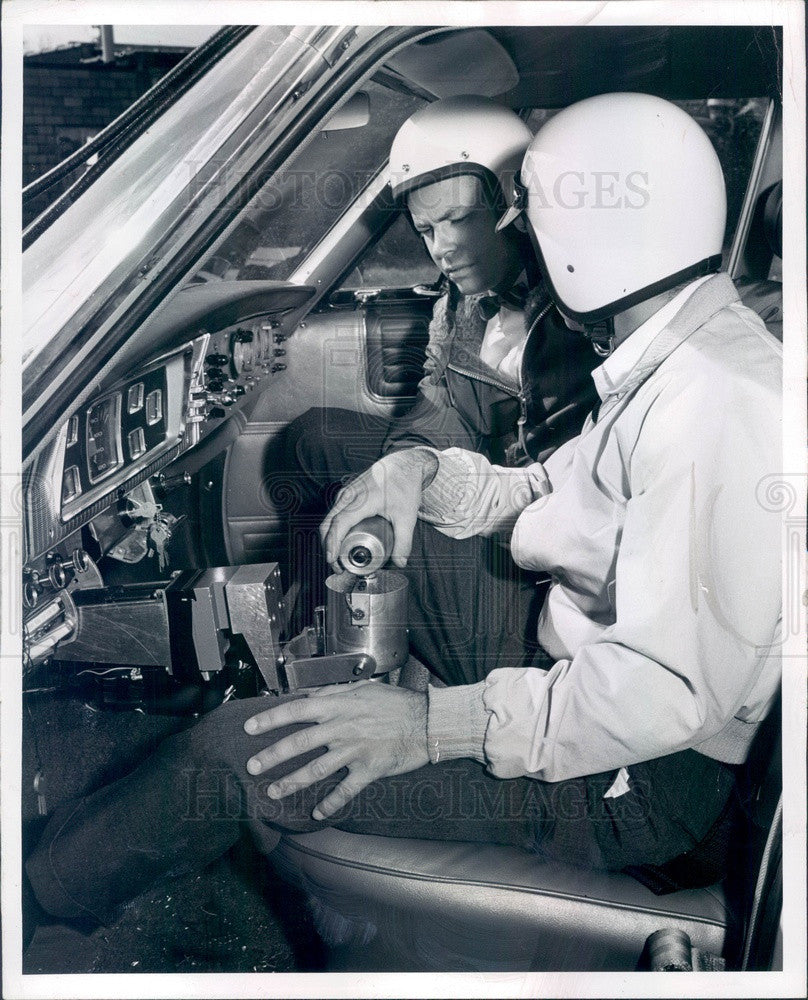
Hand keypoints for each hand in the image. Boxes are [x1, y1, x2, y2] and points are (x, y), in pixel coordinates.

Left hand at [244, 682, 428, 820]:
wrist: (426, 721)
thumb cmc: (395, 702)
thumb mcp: (362, 689)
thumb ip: (333, 694)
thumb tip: (308, 697)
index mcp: (338, 707)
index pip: (296, 710)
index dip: (271, 718)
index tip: (251, 727)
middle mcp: (342, 728)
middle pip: (299, 743)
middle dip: (272, 755)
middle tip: (252, 765)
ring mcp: (354, 751)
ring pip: (316, 770)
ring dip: (292, 782)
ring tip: (272, 792)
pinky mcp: (368, 770)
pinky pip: (345, 790)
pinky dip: (330, 803)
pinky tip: (317, 812)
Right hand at [320, 449, 435, 567]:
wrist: (403, 464)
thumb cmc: (404, 484)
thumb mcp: (407, 515)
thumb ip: (404, 541)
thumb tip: (399, 562)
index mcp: (361, 500)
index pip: (339, 524)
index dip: (333, 544)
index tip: (333, 560)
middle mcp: (348, 496)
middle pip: (327, 524)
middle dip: (328, 547)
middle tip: (338, 566)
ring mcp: (346, 494)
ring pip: (329, 519)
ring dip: (330, 539)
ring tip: (340, 558)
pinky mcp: (347, 495)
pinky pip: (334, 514)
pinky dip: (334, 530)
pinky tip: (342, 542)